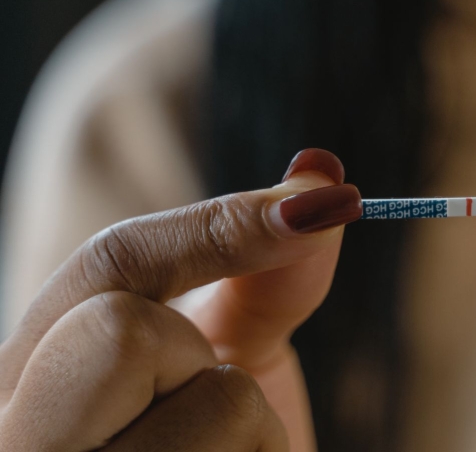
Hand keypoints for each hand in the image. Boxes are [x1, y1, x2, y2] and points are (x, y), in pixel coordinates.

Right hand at [0, 149, 360, 450]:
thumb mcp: (224, 358)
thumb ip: (264, 271)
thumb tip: (323, 173)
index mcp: (35, 374)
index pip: (107, 264)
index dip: (221, 224)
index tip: (324, 200)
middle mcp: (23, 432)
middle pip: (124, 328)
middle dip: (208, 364)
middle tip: (208, 410)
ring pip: (220, 407)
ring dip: (256, 439)